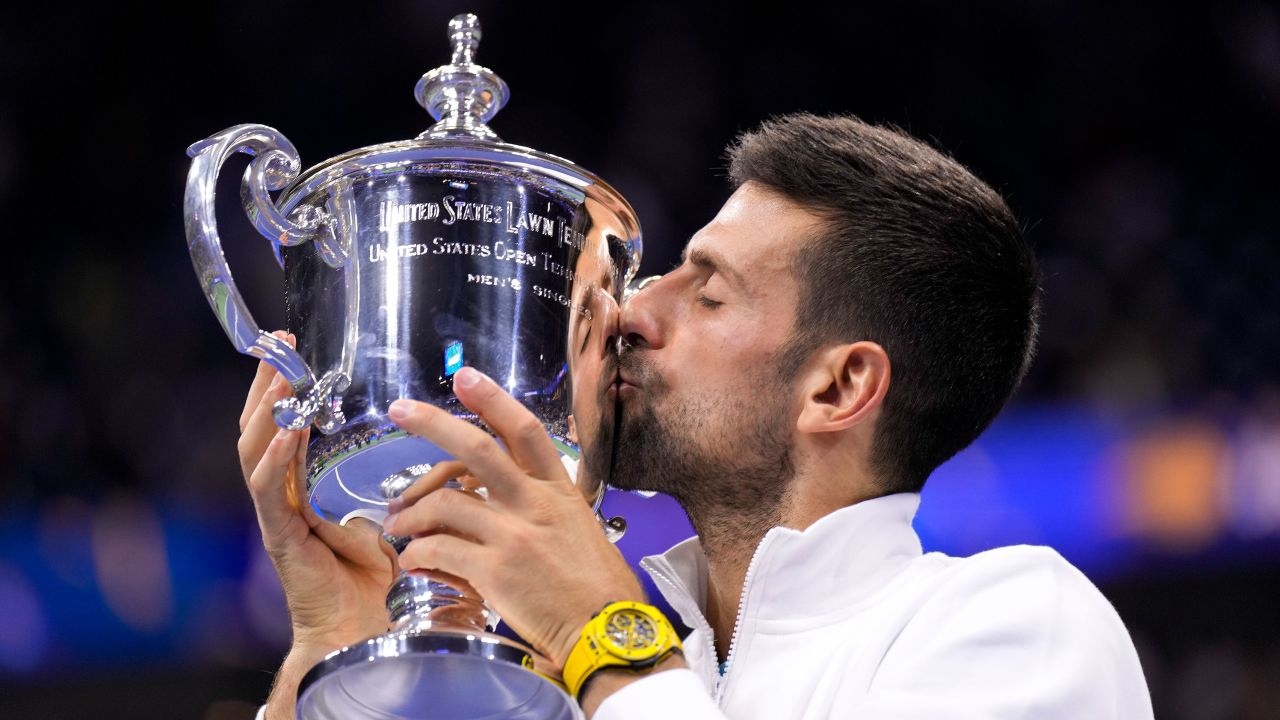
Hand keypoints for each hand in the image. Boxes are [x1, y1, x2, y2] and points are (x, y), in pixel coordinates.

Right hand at [237, 332, 396, 658]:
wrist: (366, 637)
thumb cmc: (385, 585)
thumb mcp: (397, 521)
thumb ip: (408, 489)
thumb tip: (448, 457)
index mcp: (305, 491)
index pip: (285, 427)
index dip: (285, 389)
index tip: (292, 346)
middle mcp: (284, 498)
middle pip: (261, 429)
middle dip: (267, 384)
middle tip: (277, 342)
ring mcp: (278, 517)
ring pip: (256, 452)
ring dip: (268, 410)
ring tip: (282, 375)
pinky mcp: (280, 538)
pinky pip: (270, 492)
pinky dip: (277, 460)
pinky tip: (288, 434)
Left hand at [383, 366, 645, 670]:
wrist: (607, 630)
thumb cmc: (598, 587)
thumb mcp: (579, 528)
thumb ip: (543, 508)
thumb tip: (503, 502)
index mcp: (558, 490)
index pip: (524, 430)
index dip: (492, 399)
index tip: (466, 377)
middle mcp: (534, 503)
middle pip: (475, 449)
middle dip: (432, 423)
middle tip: (399, 409)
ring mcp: (513, 534)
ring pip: (445, 503)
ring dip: (412, 512)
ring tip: (398, 525)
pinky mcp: (494, 570)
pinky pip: (439, 549)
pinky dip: (418, 552)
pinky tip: (414, 560)